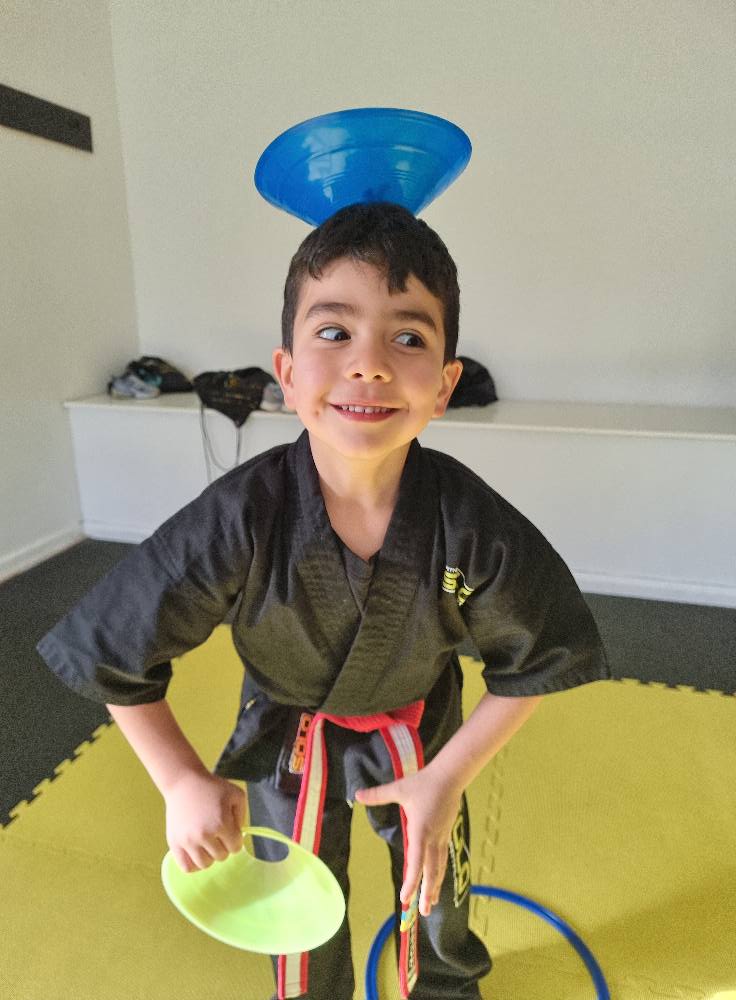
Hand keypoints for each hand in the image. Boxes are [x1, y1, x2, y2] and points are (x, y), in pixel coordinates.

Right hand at [163, 770, 246, 872]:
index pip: (235, 847)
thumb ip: (243, 817)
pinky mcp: (174, 844)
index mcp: (221, 823)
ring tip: (206, 842)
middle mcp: (204, 835)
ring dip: (209, 856)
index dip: (235, 839)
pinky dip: (194, 865)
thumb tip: (238, 836)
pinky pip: (187, 867)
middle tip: (217, 833)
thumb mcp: (236, 794)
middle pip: (221, 857)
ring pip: (205, 865)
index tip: (229, 829)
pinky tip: (196, 852)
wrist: (184, 782)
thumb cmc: (212, 788)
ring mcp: (187, 841)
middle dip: (223, 846)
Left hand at [355, 765, 461, 916]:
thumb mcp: (399, 788)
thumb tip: (357, 794)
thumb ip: (378, 794)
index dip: (411, 881)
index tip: (405, 897)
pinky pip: (443, 858)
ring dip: (435, 886)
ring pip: (439, 867)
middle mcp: (433, 838)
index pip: (416, 861)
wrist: (450, 776)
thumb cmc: (423, 783)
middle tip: (423, 913)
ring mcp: (442, 837)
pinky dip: (440, 872)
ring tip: (432, 903)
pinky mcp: (447, 833)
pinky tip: (439, 880)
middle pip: (431, 871)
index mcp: (421, 831)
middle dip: (427, 893)